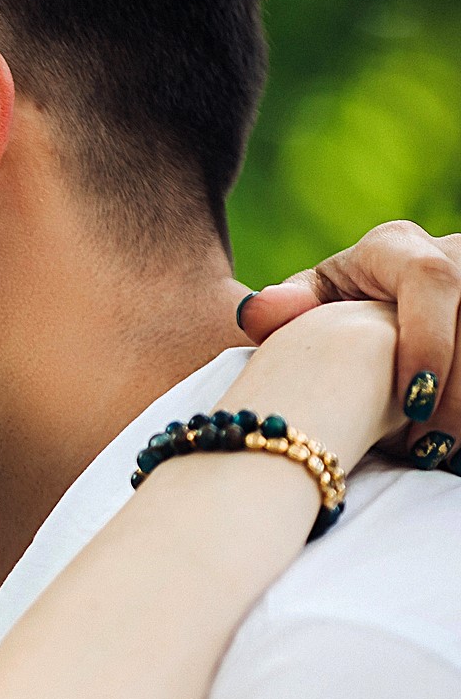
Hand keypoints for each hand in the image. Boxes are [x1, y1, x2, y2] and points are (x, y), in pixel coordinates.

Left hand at [238, 221, 460, 470]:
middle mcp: (449, 251)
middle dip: (457, 390)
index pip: (430, 278)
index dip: (429, 340)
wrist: (368, 313)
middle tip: (425, 446)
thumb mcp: (307, 308)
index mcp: (393, 247)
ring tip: (434, 451)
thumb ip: (284, 312)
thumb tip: (257, 312)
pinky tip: (450, 443)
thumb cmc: (330, 314)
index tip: (413, 402)